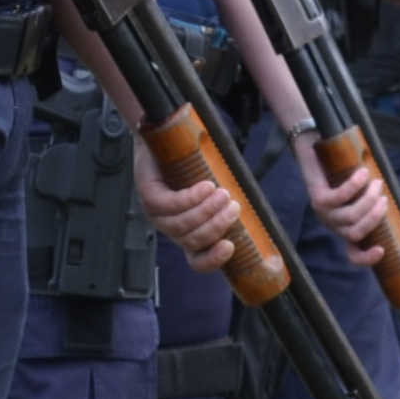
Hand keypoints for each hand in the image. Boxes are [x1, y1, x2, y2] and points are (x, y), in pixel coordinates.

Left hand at [131, 142, 246, 270]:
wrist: (168, 138)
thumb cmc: (197, 165)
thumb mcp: (216, 190)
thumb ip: (227, 205)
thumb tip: (250, 213)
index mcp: (188, 234)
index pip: (197, 260)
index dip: (213, 260)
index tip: (231, 246)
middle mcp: (172, 229)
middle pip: (193, 242)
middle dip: (217, 227)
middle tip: (234, 206)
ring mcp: (158, 215)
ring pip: (182, 226)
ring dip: (206, 211)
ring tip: (223, 194)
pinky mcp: (149, 197)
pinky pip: (171, 205)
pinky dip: (191, 198)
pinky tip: (206, 187)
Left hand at [297, 136, 392, 267]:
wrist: (315, 152)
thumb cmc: (342, 173)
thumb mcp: (360, 192)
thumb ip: (372, 200)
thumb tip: (391, 201)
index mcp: (345, 228)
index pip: (352, 253)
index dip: (365, 258)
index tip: (382, 250)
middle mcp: (333, 225)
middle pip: (356, 233)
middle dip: (375, 217)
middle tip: (384, 198)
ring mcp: (324, 213)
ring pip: (350, 216)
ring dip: (368, 199)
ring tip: (376, 183)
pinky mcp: (317, 198)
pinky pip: (340, 197)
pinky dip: (355, 185)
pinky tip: (363, 173)